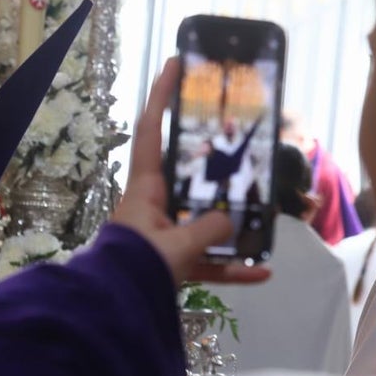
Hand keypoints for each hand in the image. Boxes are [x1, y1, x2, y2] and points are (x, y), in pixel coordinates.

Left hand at [112, 58, 270, 286]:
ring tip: (264, 209)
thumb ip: (207, 228)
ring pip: (201, 217)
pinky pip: (207, 262)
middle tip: (238, 136)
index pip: (151, 132)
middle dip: (211, 156)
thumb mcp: (175, 246)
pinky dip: (232, 268)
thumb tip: (229, 217)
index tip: (172, 63)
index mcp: (144, 190)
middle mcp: (152, 207)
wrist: (112, 311)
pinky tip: (262, 273)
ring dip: (231, 217)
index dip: (160, 97)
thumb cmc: (134, 270)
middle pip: (185, 173)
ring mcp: (163, 235)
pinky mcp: (171, 264)